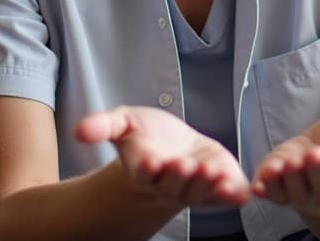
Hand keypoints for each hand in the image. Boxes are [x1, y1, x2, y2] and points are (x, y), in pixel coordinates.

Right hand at [76, 106, 250, 207]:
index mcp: (144, 169)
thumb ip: (103, 125)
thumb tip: (78, 130)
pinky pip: (224, 197)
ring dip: (207, 185)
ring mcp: (194, 188)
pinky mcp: (216, 187)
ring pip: (199, 192)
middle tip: (185, 165)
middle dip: (179, 176)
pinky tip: (240, 192)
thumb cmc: (146, 134)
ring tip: (214, 173)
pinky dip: (231, 195)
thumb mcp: (123, 121)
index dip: (147, 167)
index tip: (151, 161)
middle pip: (173, 184)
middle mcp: (168, 184)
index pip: (143, 172)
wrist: (173, 145)